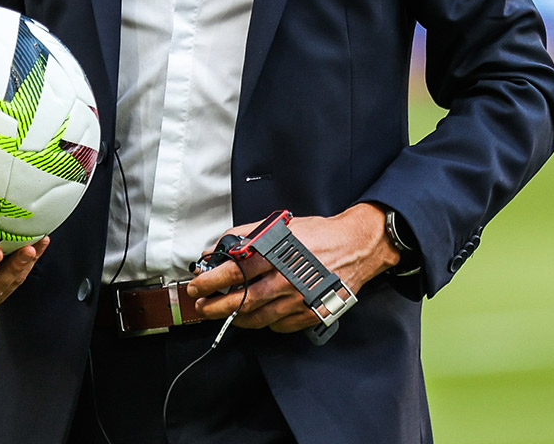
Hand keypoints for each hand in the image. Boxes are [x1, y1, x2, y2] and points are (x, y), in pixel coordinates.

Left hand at [185, 204, 401, 332]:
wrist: (355, 247)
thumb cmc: (318, 235)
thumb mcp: (280, 227)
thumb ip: (247, 236)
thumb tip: (220, 248)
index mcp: (277, 255)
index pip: (235, 272)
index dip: (211, 280)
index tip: (197, 284)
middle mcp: (286, 280)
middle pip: (242, 301)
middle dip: (215, 306)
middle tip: (202, 306)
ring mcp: (299, 301)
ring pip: (258, 318)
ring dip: (235, 318)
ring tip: (223, 313)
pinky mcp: (311, 314)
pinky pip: (279, 326)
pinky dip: (263, 323)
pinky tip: (256, 316)